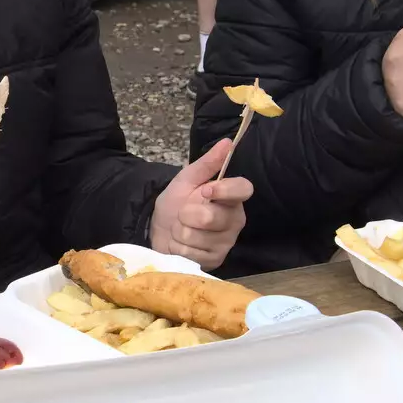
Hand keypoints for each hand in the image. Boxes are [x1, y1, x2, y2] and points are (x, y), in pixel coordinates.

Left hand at [149, 139, 252, 269]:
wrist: (159, 228)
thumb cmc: (177, 202)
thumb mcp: (187, 179)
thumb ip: (207, 163)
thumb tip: (227, 142)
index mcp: (231, 197)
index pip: (243, 189)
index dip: (224, 190)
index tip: (205, 190)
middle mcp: (234, 220)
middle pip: (211, 217)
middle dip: (186, 214)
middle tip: (184, 214)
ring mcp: (226, 243)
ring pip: (196, 236)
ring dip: (180, 231)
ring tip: (182, 229)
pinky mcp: (214, 260)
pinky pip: (190, 253)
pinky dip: (179, 247)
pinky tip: (182, 245)